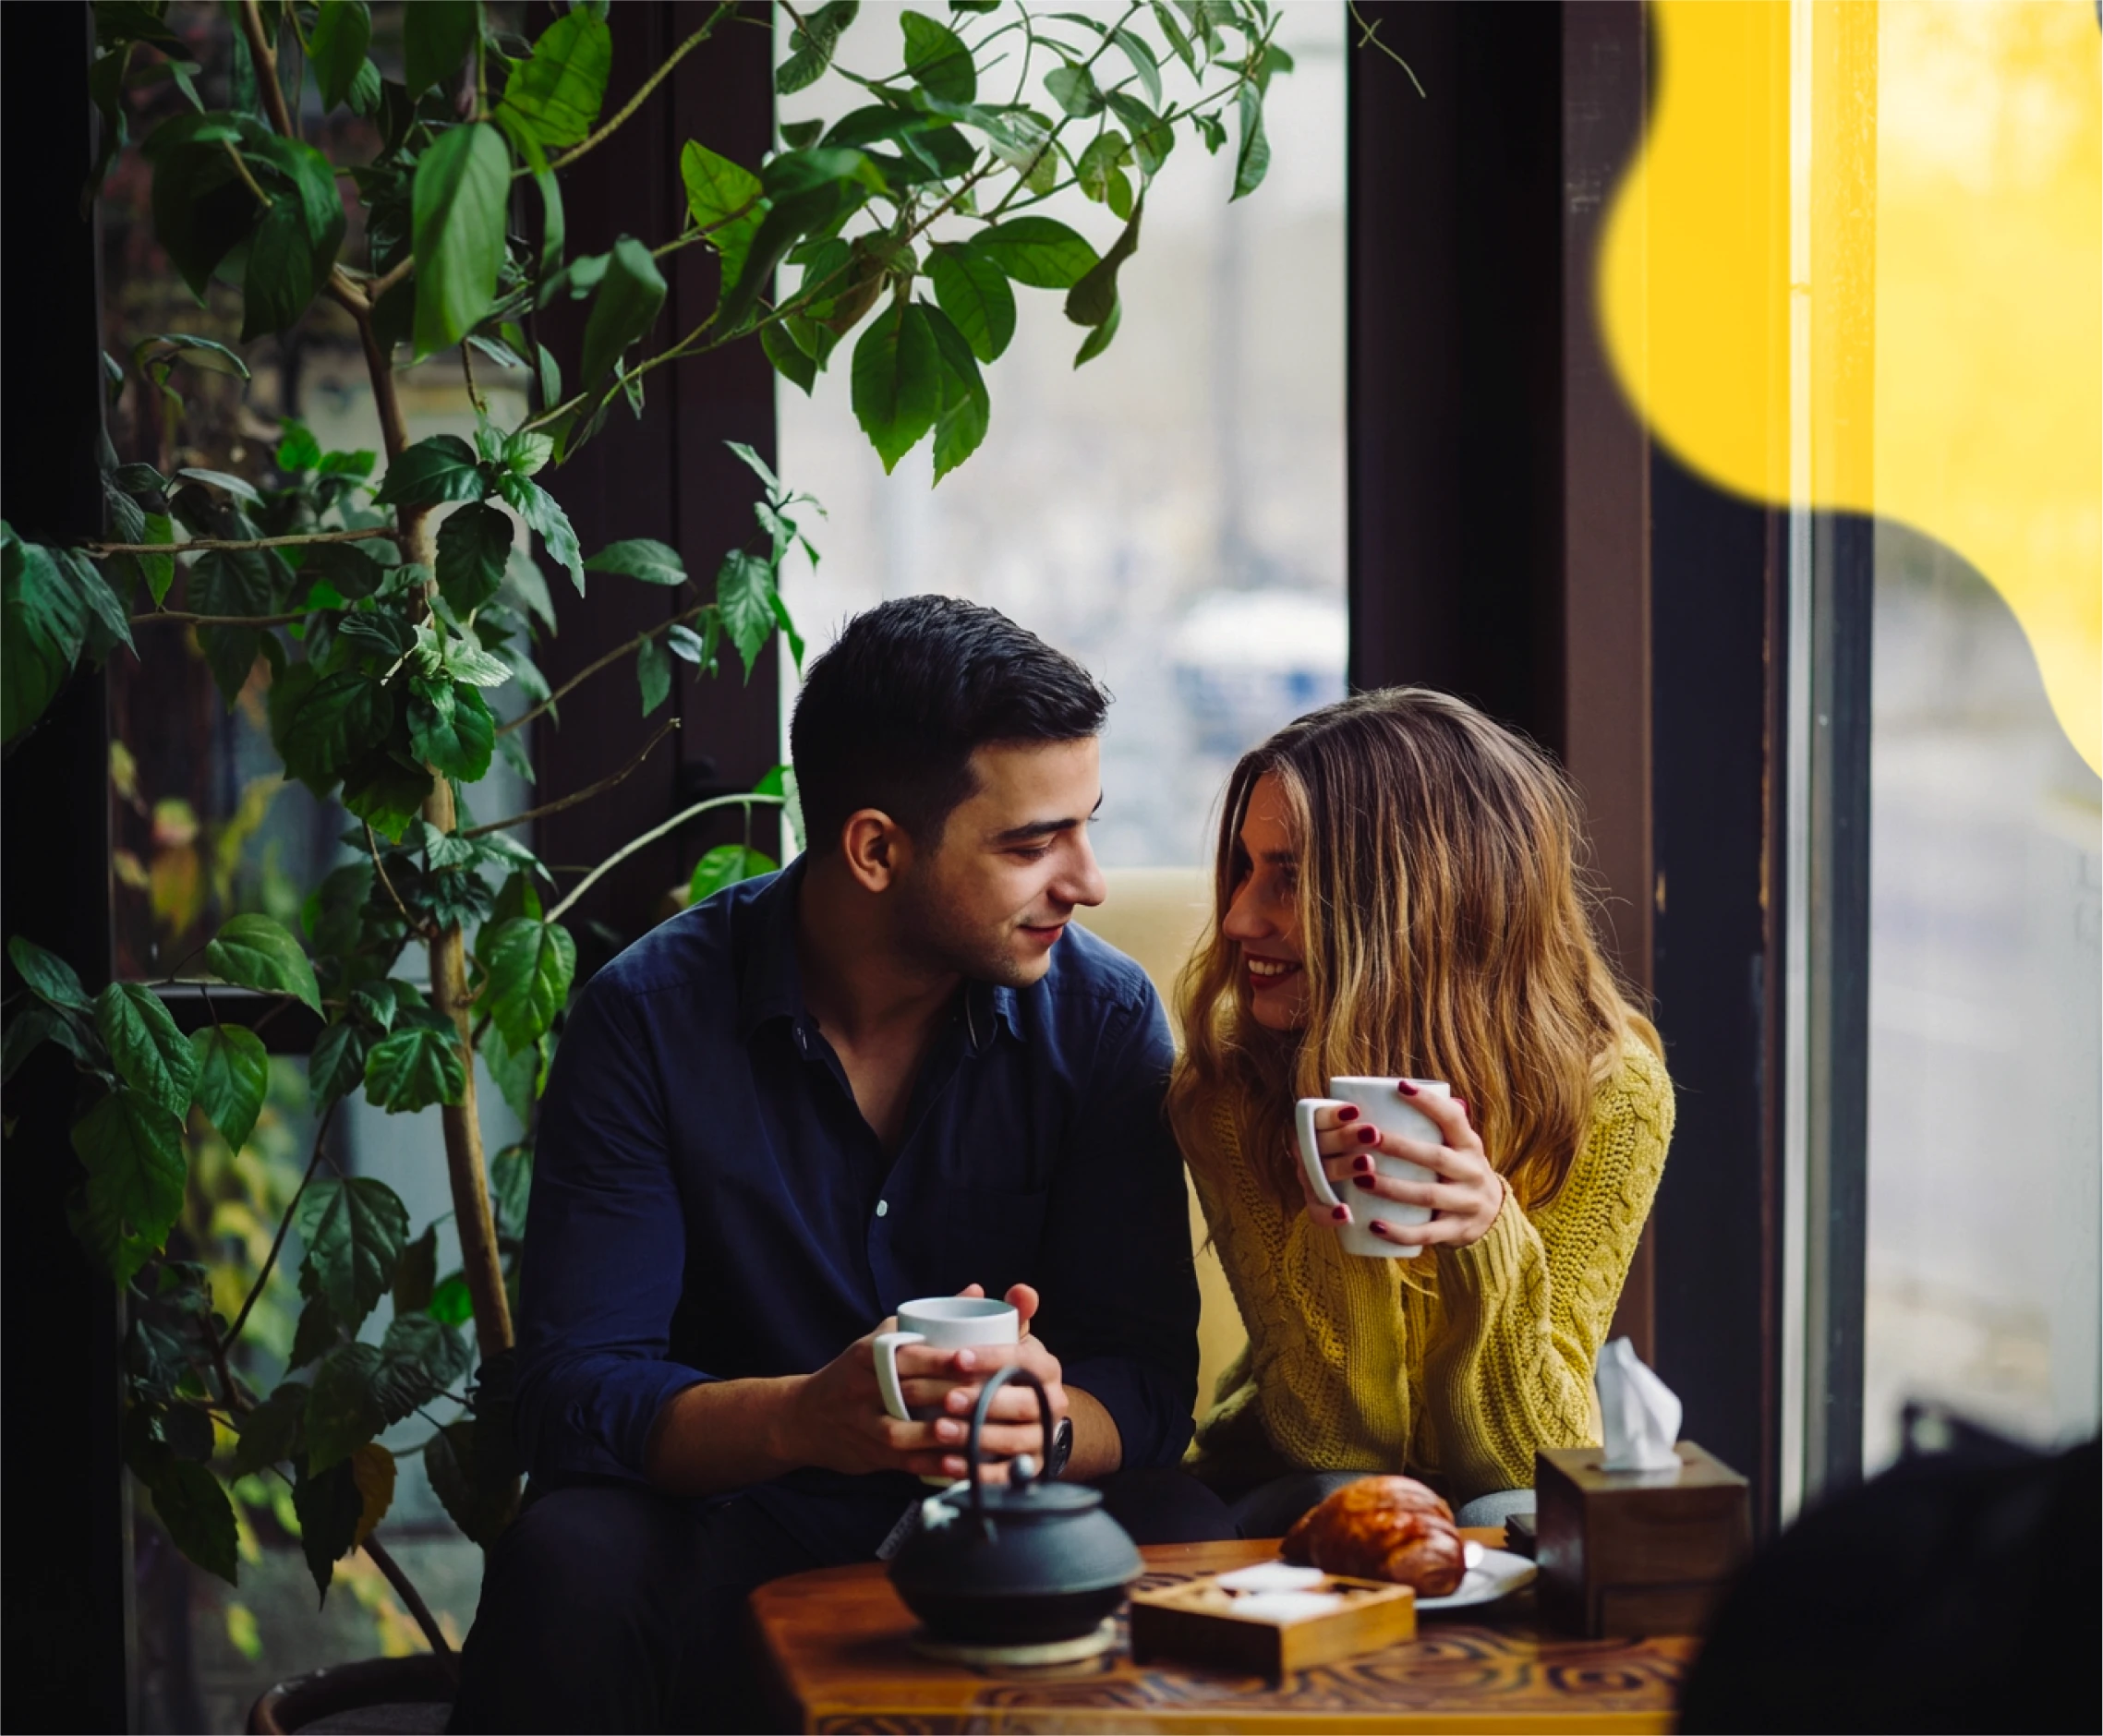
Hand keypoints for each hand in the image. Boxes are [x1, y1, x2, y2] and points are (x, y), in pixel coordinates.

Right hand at [774, 1284, 1064, 1481]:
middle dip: (948, 1396)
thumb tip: (976, 1290)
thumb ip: (930, 1318)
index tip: (970, 1359)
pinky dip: (930, 1465)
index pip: (906, 1354)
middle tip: (989, 1397)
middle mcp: (863, 1387)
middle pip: (908, 1392)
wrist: (806, 1416)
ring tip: (973, 1434)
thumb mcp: (884, 1336)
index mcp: (869, 1354)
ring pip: (901, 1431)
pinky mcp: (869, 1454)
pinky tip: (959, 1466)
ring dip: (937, 1435)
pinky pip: (901, 1461)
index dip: (938, 1359)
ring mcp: (863, 1423)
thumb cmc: (859, 1370)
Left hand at [893, 1284, 1068, 1483]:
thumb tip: (1021, 1291)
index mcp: (1047, 1368)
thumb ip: (1014, 1314)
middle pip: (1023, 1404)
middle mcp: (1053, 1403)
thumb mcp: (1012, 1341)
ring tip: (940, 1431)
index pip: (1024, 1360)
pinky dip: (980, 1473)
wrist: (1027, 1418)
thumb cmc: (1008, 1371)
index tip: (957, 1358)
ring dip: (976, 1437)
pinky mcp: (1031, 1469)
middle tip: (945, 1400)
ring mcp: (1044, 1439)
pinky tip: (950, 1465)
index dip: (992, 1358)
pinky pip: (1008, 1475)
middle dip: (982, 1402)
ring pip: (1015, 1441)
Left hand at [1300, 1088, 1505, 1249]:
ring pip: (1428, 1195)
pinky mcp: (1457, 1231)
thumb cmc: (1460, 1172)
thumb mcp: (1460, 1147)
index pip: (1453, 1118)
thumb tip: (1391, 1089)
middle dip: (1400, 1147)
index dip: (1428, 1102)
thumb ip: (1437, 1125)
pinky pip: (1427, 1233)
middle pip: (1435, 1157)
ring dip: (1392, 1188)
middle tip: (1368, 1137)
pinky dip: (1400, 1231)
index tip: (1400, 1086)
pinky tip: (1374, 1225)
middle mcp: (1472, 1172)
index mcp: (1471, 1146)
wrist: (1494, 1218)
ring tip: (1361, 1180)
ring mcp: (1467, 1204)